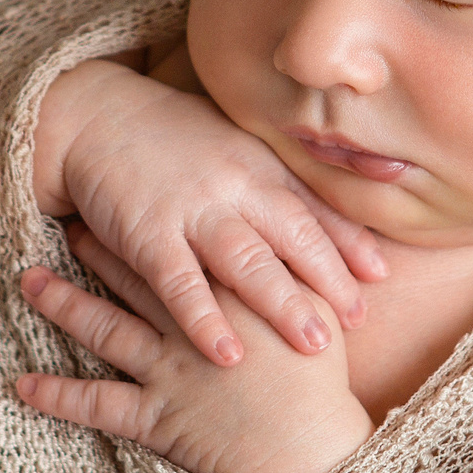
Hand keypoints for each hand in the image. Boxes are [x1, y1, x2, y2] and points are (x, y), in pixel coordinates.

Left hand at [15, 226, 373, 472]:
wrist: (308, 452)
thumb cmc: (318, 384)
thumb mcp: (319, 312)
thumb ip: (300, 272)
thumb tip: (295, 239)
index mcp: (232, 292)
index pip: (182, 247)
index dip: (150, 220)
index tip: (122, 195)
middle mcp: (191, 325)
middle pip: (135, 276)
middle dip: (98, 248)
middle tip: (69, 222)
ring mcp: (168, 368)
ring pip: (104, 328)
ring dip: (63, 303)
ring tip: (29, 279)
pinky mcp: (155, 415)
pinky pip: (97, 404)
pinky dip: (58, 396)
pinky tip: (22, 387)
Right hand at [31, 57, 385, 367]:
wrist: (93, 116)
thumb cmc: (168, 138)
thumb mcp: (231, 144)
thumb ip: (274, 176)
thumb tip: (323, 202)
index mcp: (258, 165)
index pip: (313, 207)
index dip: (348, 243)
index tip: (379, 276)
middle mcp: (235, 186)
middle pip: (293, 237)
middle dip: (330, 280)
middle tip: (358, 323)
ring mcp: (192, 210)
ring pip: (247, 262)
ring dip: (282, 305)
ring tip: (313, 346)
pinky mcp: (147, 234)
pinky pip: (181, 285)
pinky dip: (205, 321)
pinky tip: (227, 356)